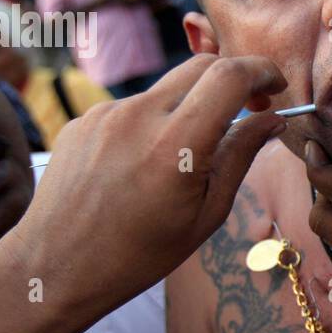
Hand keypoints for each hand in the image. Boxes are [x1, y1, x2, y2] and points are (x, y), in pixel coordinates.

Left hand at [10, 54, 286, 317]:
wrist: (57, 266)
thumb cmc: (139, 254)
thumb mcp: (207, 214)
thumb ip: (240, 156)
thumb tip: (272, 120)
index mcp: (176, 146)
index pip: (229, 76)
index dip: (261, 70)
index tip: (275, 85)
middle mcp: (138, 118)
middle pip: (201, 66)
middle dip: (233, 79)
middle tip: (248, 107)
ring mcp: (106, 114)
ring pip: (166, 90)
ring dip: (190, 107)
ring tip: (183, 158)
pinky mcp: (84, 120)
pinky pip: (133, 108)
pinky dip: (153, 124)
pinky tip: (143, 166)